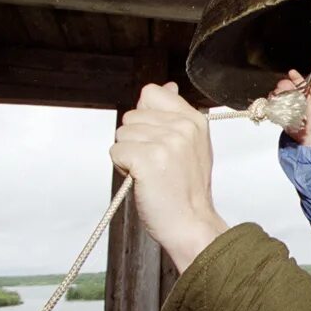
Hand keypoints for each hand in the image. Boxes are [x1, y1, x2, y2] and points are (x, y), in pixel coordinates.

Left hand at [109, 82, 228, 271]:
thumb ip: (176, 116)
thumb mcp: (192, 145)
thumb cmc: (187, 191)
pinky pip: (115, 152)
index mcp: (195, 120)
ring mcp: (166, 142)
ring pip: (122, 134)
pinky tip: (142, 180)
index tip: (156, 139)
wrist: (191, 223)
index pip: (152, 93)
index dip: (145, 116)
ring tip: (150, 173)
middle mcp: (182, 127)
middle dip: (135, 139)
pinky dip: (123, 168)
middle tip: (155, 163)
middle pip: (132, 115)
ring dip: (128, 155)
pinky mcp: (148, 159)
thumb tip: (167, 86)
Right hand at [272, 69, 310, 146]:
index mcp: (304, 92)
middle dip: (283, 85)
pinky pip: (273, 104)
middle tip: (282, 88)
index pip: (299, 81)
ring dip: (276, 93)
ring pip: (277, 94)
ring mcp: (286, 103)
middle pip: (285, 86)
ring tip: (277, 95)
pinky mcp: (280, 111)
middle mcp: (294, 95)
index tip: (291, 73)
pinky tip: (273, 102)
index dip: (295, 76)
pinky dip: (272, 102)